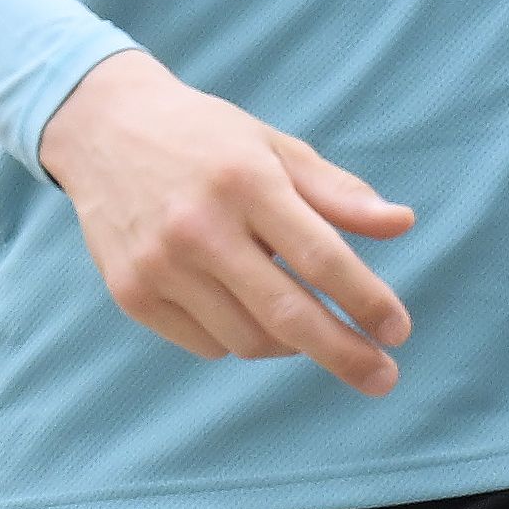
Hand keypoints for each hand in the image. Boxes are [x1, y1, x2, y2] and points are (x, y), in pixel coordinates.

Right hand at [37, 49, 416, 391]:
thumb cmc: (211, 140)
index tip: (398, 331)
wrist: (105, 130)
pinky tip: (250, 310)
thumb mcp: (278, 148)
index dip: (366, 300)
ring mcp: (158, 266)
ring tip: (309, 322)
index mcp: (247, 183)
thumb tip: (403, 225)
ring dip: (292, 344)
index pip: (320, 258)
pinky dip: (241, 340)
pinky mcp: (130, 294)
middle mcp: (199, 229)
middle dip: (343, 353)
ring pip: (246, 340)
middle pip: (286, 314)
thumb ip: (340, 193)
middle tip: (384, 378)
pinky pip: (206, 343)